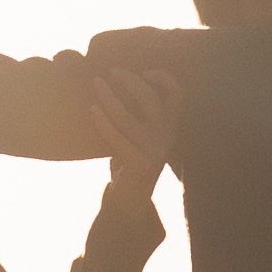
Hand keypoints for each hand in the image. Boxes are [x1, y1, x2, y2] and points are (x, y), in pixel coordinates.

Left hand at [80, 60, 182, 192]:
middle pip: (150, 100)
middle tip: (110, 72)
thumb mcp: (140, 134)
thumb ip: (138, 114)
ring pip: (128, 117)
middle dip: (129, 81)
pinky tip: (93, 110)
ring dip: (109, 97)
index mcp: (171, 128)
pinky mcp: (139, 165)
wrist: (130, 200)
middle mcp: (167, 138)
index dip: (165, 78)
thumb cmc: (130, 160)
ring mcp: (155, 153)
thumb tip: (114, 81)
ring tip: (96, 84)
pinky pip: (116, 138)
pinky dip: (102, 122)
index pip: (178, 96)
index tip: (144, 71)